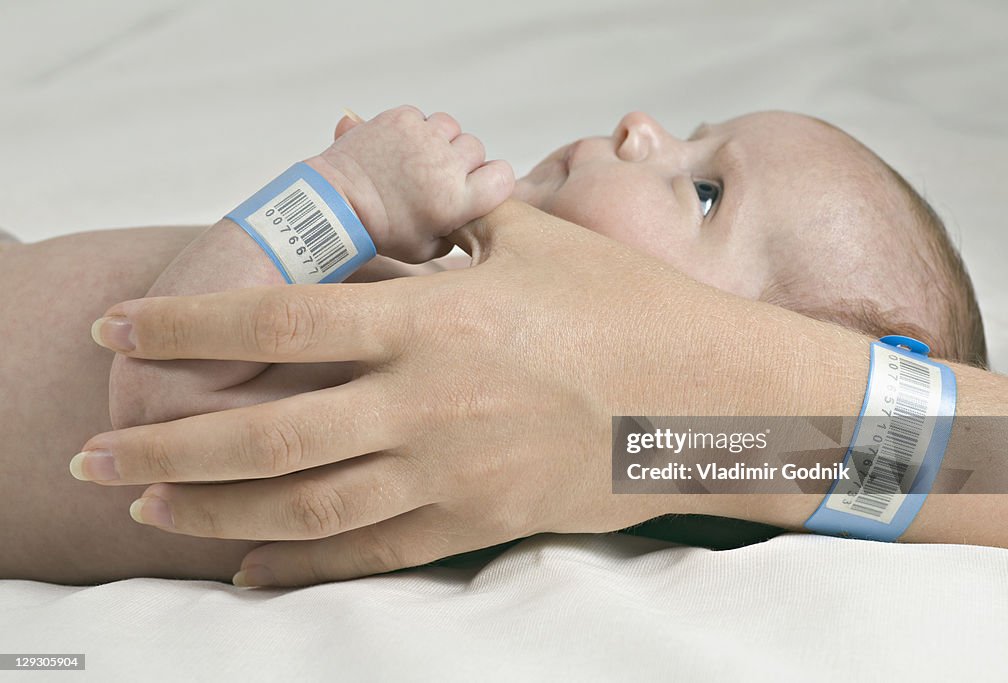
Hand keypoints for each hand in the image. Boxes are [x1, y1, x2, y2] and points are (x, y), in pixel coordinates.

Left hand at [78, 201, 759, 585]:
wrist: (711, 401)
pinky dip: (300, 568)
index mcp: (433, 317)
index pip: (281, 317)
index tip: (119, 332)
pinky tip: (246, 571)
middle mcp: (424, 401)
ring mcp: (448, 471)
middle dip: (169, 446)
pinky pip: (371, 554)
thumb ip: (446, 215)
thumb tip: (391, 177)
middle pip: (268, 430)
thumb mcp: (533, 239)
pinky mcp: (474, 522)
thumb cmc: (627, 309)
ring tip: (151, 509)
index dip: (189, 326)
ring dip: (216, 511)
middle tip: (98, 456)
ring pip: (305, 505)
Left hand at [311, 105, 514, 262]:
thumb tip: (470, 212)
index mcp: (457, 200)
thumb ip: (457, 231)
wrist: (336, 203)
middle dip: (460, 161)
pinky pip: (422, 117)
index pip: (502, 175)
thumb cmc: (382, 231)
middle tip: (434, 176)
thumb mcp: (427, 250)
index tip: (473, 185)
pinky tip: (398, 150)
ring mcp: (424, 138)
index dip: (491, 179)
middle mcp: (446, 165)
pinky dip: (414, 130)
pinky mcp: (402, 119)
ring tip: (416, 160)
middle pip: (475, 148)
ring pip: (450, 127)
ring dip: (439, 140)